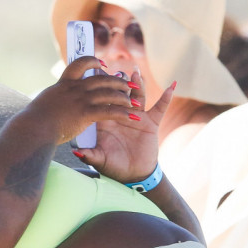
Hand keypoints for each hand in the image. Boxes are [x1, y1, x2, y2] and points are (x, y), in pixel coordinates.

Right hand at [28, 56, 137, 146]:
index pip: (80, 64)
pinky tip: (131, 117)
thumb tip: (51, 99)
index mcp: (64, 84)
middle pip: (101, 78)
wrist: (34, 128)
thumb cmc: (35, 120)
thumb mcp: (44, 102)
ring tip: (136, 103)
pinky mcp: (85, 113)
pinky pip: (109, 111)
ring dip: (124, 97)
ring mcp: (80, 99)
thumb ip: (53, 98)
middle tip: (129, 85)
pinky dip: (122, 113)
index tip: (101, 65)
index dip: (92, 62)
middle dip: (118, 81)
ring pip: (108, 93)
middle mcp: (74, 88)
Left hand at [76, 70, 170, 184]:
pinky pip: (160, 108)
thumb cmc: (114, 166)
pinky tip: (171, 86)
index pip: (101, 101)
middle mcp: (120, 114)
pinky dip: (166, 98)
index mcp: (106, 120)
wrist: (134, 174)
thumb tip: (76, 152)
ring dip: (137, 84)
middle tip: (116, 74)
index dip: (100, 90)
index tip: (97, 78)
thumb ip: (90, 155)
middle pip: (119, 94)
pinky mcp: (151, 122)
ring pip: (137, 96)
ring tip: (135, 73)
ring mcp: (137, 116)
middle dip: (118, 83)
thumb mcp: (100, 161)